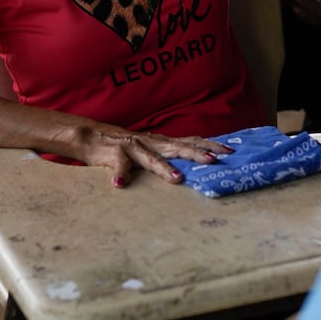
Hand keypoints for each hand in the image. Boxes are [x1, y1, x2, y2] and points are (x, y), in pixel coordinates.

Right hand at [77, 127, 230, 187]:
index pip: (191, 141)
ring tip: (177, 179)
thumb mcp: (149, 151)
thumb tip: (191, 169)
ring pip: (151, 157)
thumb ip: (166, 156)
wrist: (88, 135)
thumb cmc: (122, 147)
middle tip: (214, 161)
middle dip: (196, 154)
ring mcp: (133, 146)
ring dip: (165, 168)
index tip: (231, 150)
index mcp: (161, 142)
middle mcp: (151, 142)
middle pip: (178, 147)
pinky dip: (121, 173)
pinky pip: (118, 165)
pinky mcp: (114, 153)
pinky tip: (120, 184)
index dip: (210, 144)